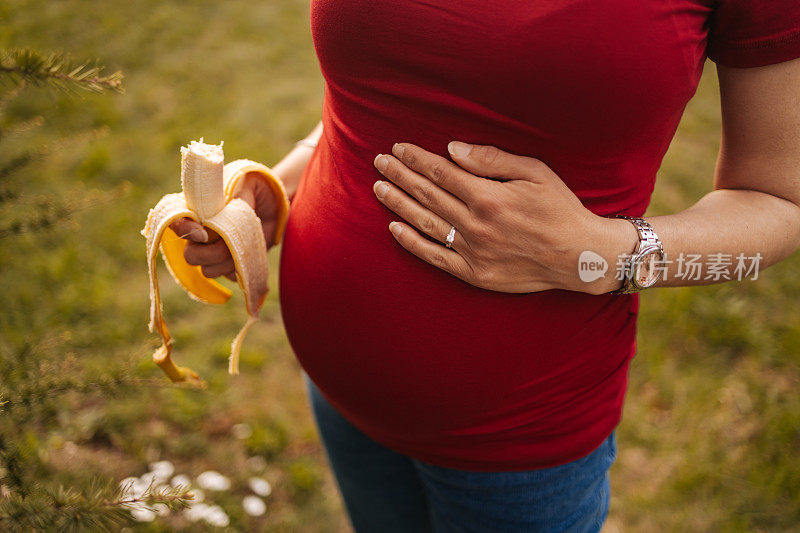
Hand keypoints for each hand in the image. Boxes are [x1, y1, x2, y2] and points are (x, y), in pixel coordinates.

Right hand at [169, 172, 279, 280]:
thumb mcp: (247, 181)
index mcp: (197, 210)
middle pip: (190, 255)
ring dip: (228, 262)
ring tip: (245, 244)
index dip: (184, 230)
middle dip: (211, 253)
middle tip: (231, 242)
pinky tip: (250, 253)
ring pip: (208, 270)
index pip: (175, 221)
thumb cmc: (256, 188)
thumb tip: (228, 211)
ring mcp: (214, 252)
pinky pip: (228, 276)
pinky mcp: (230, 264)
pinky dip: (240, 268)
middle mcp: (200, 233)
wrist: (274, 205)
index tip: (203, 233)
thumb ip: (236, 194)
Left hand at [372, 141, 630, 293]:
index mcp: (488, 197)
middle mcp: (475, 224)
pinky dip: (412, 242)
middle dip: (400, 176)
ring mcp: (472, 251)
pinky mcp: (474, 273)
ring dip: (399, 204)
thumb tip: (452, 150)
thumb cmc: (560, 209)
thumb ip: (492, 160)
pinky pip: (435, 256)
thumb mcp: (535, 172)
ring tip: (379, 188)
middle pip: (427, 195)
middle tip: (379, 162)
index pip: (440, 173)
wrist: (580, 257)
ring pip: (425, 223)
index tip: (398, 149)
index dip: (416, 159)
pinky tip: (394, 229)